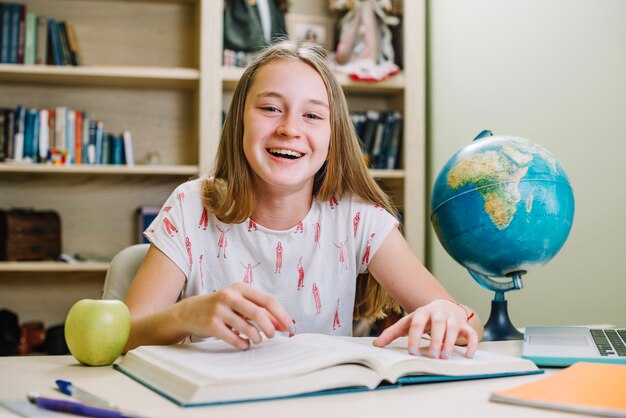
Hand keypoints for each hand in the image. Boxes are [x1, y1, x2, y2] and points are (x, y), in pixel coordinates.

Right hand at [177, 283, 293, 349]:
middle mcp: (230, 296)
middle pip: (259, 313)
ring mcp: (219, 310)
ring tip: (257, 340)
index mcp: (241, 288)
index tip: (289, 327)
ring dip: (257, 337)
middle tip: (272, 335)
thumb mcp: (240, 304)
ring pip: (247, 327)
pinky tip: (244, 343)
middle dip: (270, 327)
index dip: (281, 315)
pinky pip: (234, 338)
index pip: (268, 300)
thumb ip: (261, 312)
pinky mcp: (211, 324)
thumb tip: (283, 325)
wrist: (190, 312)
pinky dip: (243, 344)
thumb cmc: (222, 308)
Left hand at [373, 299, 477, 358]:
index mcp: (422, 312)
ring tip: (444, 356)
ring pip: (454, 328)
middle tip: (432, 356)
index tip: (412, 351)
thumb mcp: (408, 322)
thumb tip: (376, 344)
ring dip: (450, 342)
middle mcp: (439, 313)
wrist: (443, 306)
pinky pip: (471, 333)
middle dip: (435, 340)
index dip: (414, 336)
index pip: (417, 323)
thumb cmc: (423, 318)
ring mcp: (453, 319)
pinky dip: (472, 343)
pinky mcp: (465, 325)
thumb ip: (392, 333)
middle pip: (437, 324)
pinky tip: (468, 355)